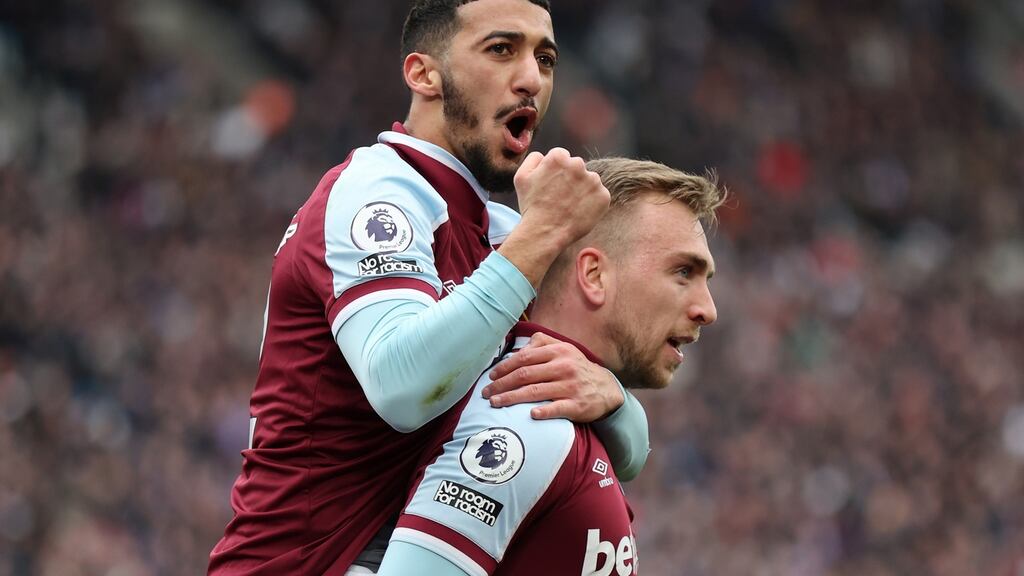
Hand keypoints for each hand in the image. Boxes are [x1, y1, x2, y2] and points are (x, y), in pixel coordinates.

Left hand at [480, 332, 624, 421]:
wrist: (606, 389)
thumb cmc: (578, 368)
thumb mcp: (564, 349)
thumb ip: (541, 344)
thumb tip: (517, 349)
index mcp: (558, 351)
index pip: (525, 358)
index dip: (504, 367)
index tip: (491, 376)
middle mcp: (564, 367)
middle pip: (525, 375)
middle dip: (502, 384)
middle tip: (486, 393)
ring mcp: (570, 387)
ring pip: (535, 392)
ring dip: (511, 398)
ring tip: (495, 403)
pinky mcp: (577, 405)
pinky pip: (557, 408)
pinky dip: (543, 411)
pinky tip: (530, 415)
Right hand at [513, 148, 609, 246]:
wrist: (545, 232)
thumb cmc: (532, 206)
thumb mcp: (521, 177)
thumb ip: (534, 159)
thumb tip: (544, 156)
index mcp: (558, 157)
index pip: (561, 157)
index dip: (555, 173)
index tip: (552, 186)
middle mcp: (578, 164)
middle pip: (576, 167)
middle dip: (570, 179)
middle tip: (560, 197)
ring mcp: (593, 180)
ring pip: (589, 181)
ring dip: (582, 190)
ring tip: (569, 206)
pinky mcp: (603, 196)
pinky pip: (598, 196)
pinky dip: (591, 203)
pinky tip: (579, 212)